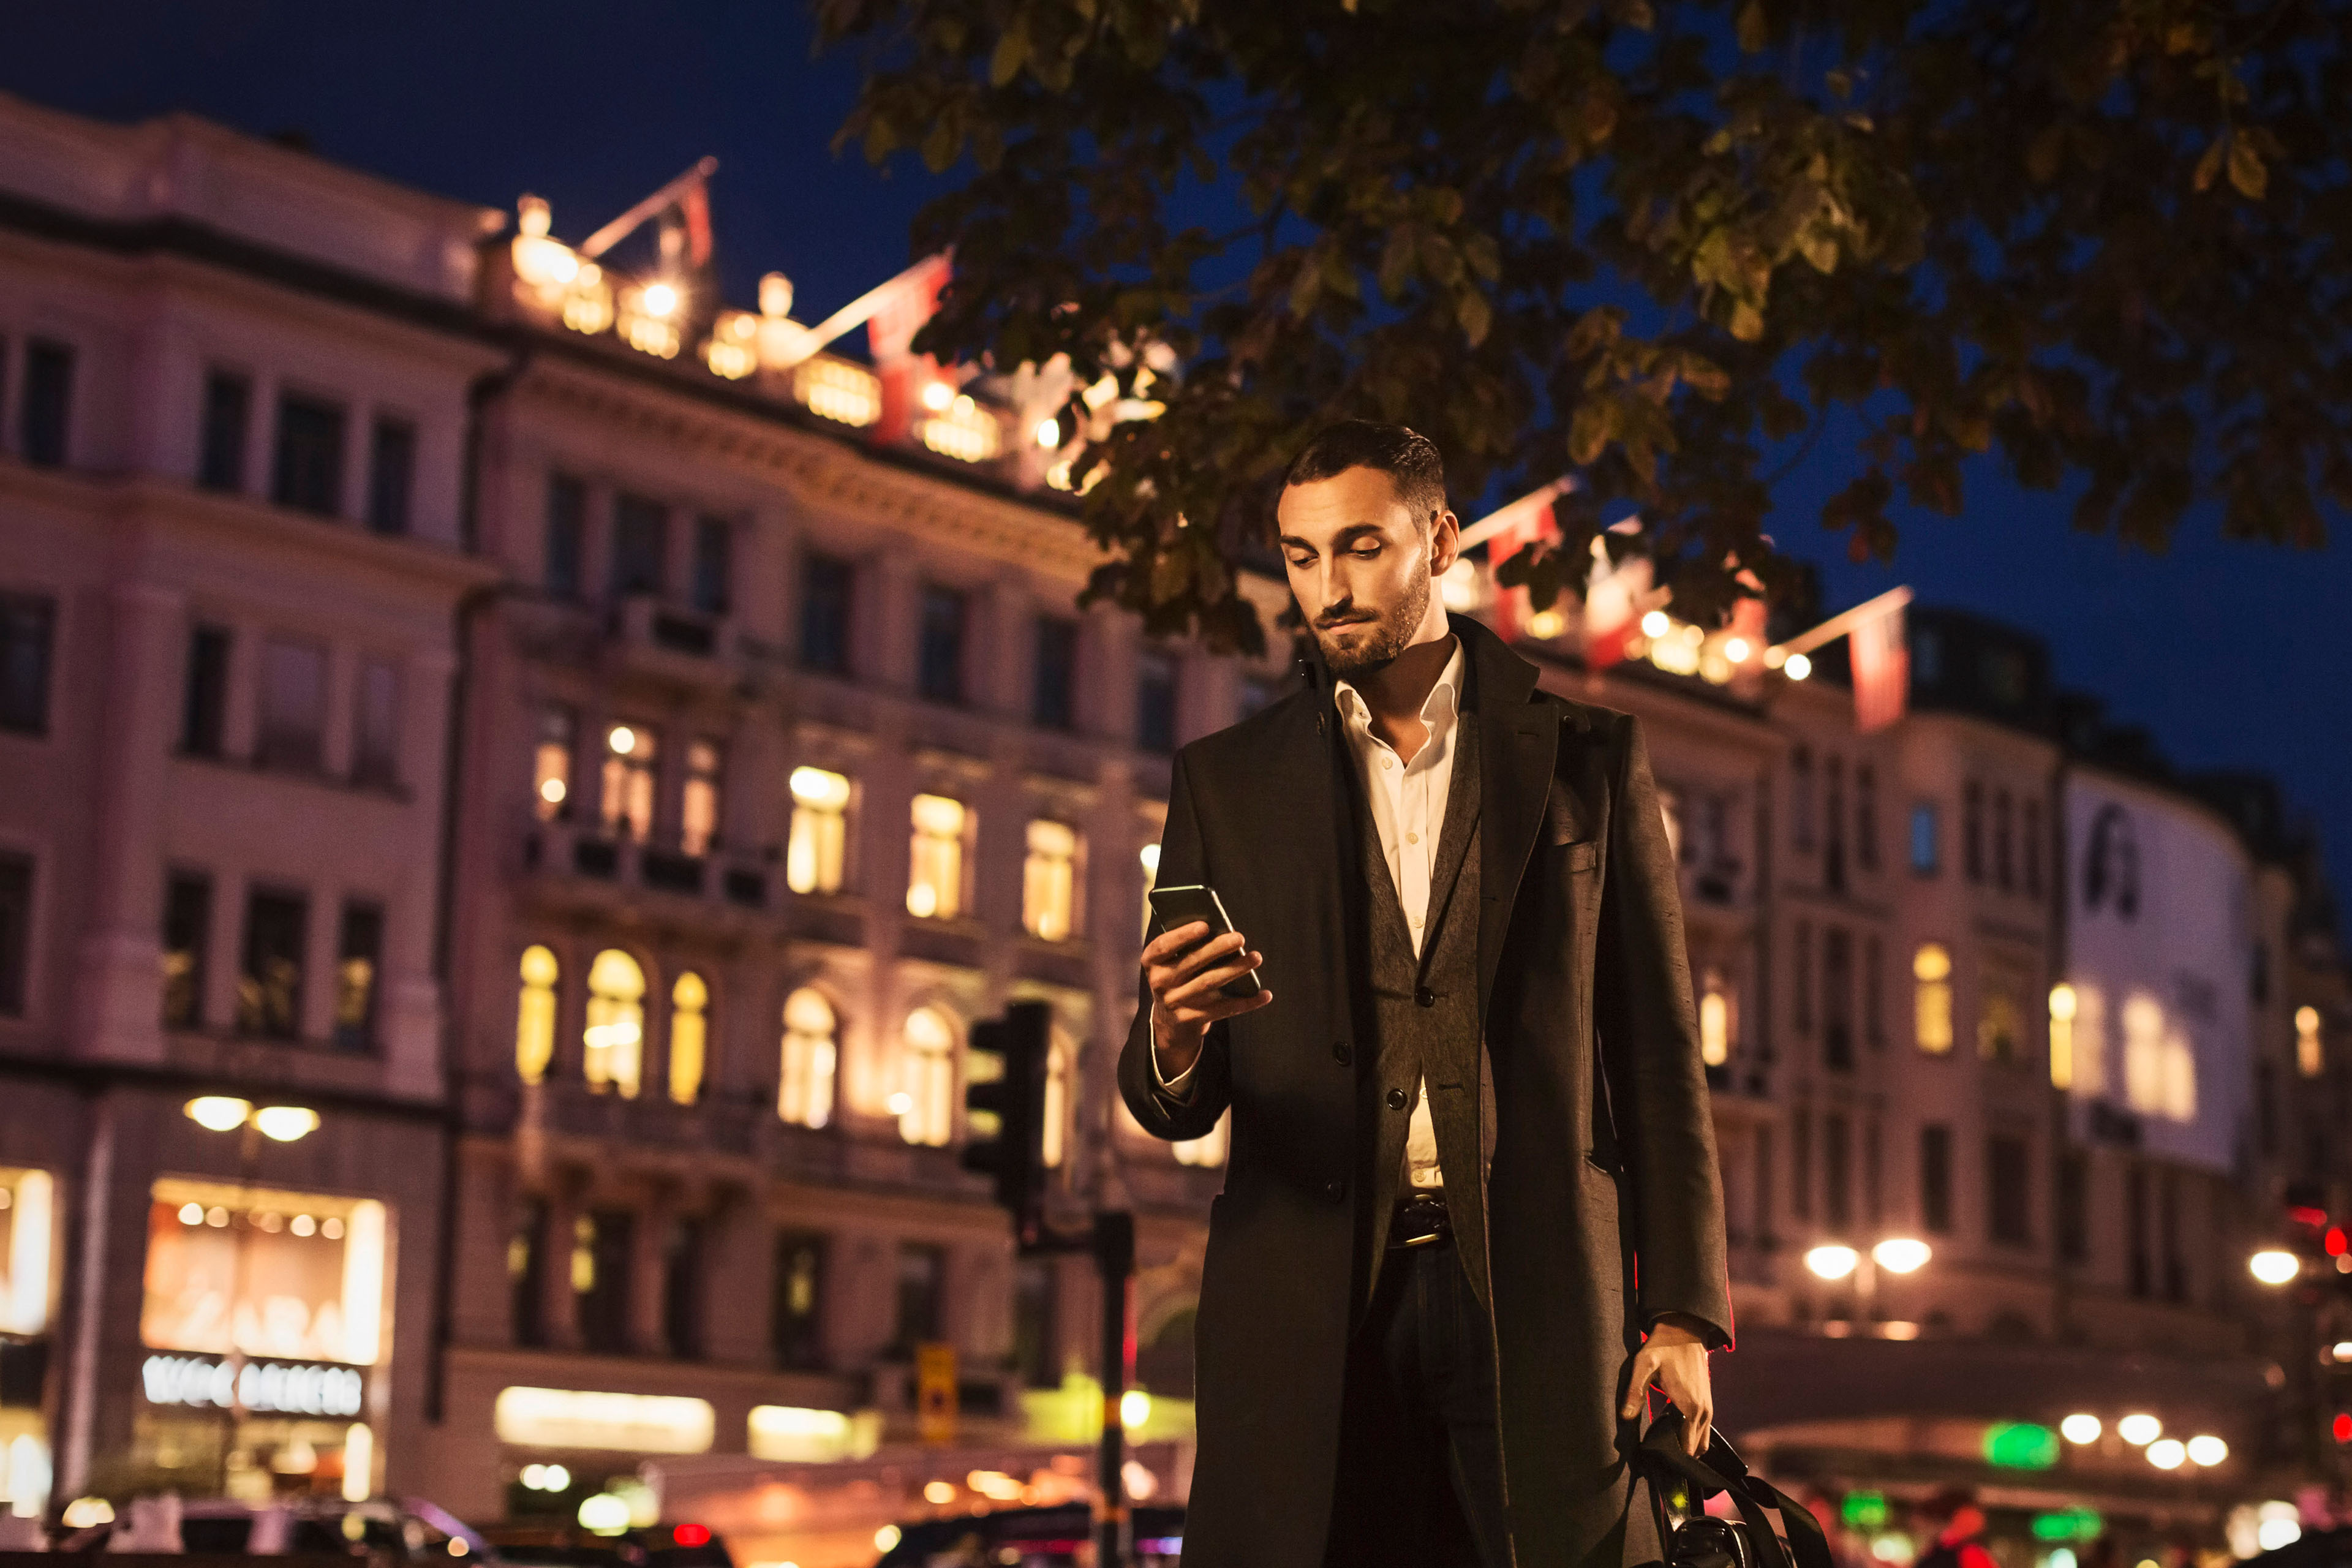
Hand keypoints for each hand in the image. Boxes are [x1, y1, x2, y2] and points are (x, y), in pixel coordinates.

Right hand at [1143, 921, 1273, 1076]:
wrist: (1170, 1022)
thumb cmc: (1178, 978)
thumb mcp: (1173, 962)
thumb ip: (1189, 946)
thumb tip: (1222, 931)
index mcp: (1152, 962)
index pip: (1163, 946)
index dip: (1183, 935)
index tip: (1205, 925)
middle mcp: (1159, 983)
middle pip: (1192, 962)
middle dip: (1217, 949)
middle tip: (1239, 938)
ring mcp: (1174, 1003)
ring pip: (1209, 983)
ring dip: (1235, 969)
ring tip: (1255, 957)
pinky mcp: (1191, 1019)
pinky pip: (1223, 1009)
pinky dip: (1246, 1002)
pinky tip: (1265, 994)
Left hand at [1620, 1317, 1713, 1454]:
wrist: (1684, 1331)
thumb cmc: (1662, 1348)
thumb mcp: (1643, 1365)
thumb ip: (1635, 1391)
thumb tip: (1625, 1416)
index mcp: (1691, 1408)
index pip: (1687, 1448)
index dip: (1673, 1457)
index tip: (1657, 1461)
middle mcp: (1704, 1412)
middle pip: (1696, 1449)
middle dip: (1679, 1456)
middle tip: (1656, 1457)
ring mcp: (1708, 1409)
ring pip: (1702, 1442)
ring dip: (1686, 1447)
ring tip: (1663, 1447)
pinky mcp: (1707, 1404)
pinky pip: (1702, 1430)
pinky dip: (1691, 1436)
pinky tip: (1671, 1432)